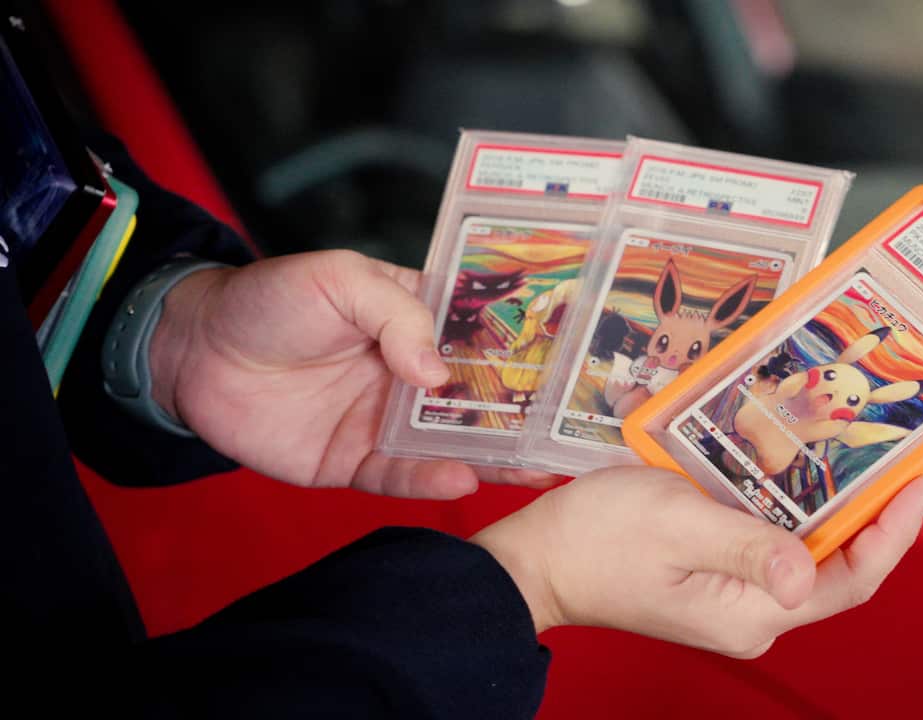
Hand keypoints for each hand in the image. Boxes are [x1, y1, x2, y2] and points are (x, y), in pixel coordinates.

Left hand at [148, 250, 556, 497]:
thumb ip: (394, 314)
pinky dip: (431, 481)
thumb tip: (437, 374)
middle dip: (526, 412)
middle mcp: (412, 375)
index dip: (526, 346)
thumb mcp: (339, 279)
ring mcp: (388, 421)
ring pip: (452, 443)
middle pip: (480, 396)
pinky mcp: (357, 462)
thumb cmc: (268, 299)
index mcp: (417, 321)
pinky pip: (400, 477)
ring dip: (496, 457)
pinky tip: (463, 480)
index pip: (483, 333)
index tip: (573, 361)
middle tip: (573, 429)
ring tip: (538, 466)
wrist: (192, 353)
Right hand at [472, 468, 922, 656]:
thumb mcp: (676, 525)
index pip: (848, 580)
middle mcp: (750, 614)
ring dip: (834, 510)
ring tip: (861, 461)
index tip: (920, 483)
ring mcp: (732, 599)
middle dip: (872, 517)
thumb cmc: (596, 540)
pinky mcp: (715, 578)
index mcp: (750, 611)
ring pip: (806, 554)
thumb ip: (746, 543)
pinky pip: (773, 545)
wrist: (536, 561)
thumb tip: (804, 573)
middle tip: (898, 460)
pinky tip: (800, 475)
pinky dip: (794, 510)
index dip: (891, 534)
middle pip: (835, 568)